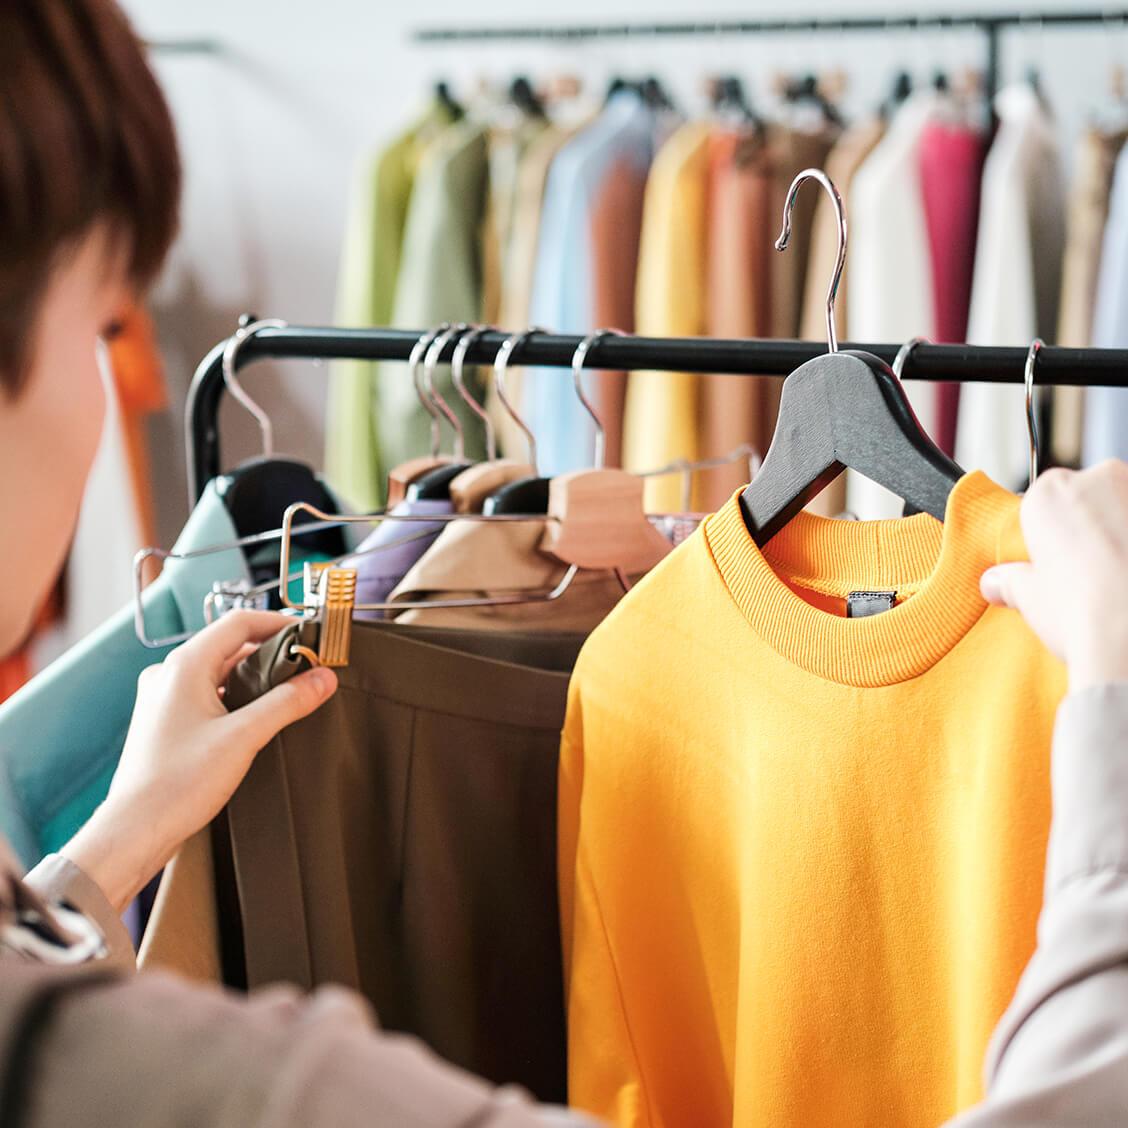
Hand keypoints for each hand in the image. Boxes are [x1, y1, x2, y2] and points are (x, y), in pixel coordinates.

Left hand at [61, 610, 336, 913]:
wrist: (135, 830)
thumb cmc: (177, 785)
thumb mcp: (244, 737)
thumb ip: (288, 702)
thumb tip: (323, 678)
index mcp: (184, 666)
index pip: (240, 623)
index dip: (279, 622)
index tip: (310, 634)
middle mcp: (169, 675)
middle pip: (230, 645)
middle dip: (271, 651)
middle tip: (307, 665)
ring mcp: (163, 698)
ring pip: (218, 670)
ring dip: (253, 674)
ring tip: (288, 690)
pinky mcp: (164, 721)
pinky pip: (205, 692)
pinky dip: (234, 694)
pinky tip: (254, 716)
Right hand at [980, 461, 1127, 694]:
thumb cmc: (1085, 611)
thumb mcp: (1029, 598)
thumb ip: (1011, 581)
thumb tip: (997, 582)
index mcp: (1051, 492)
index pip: (1041, 501)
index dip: (1045, 533)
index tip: (1048, 559)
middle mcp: (1100, 480)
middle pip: (1087, 497)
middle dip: (1086, 527)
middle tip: (1083, 572)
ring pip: (1121, 509)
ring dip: (1117, 536)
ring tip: (1113, 579)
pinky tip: (1127, 579)